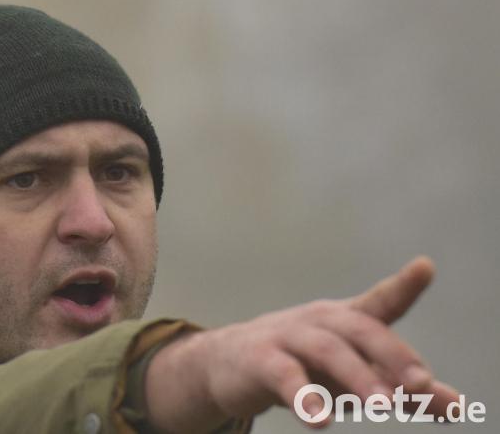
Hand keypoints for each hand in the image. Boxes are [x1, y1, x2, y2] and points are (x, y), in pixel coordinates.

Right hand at [145, 256, 459, 431]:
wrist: (228, 364)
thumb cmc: (303, 365)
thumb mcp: (352, 375)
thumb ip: (402, 388)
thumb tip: (459, 405)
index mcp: (345, 320)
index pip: (379, 301)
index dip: (403, 285)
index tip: (425, 267)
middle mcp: (319, 321)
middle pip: (360, 329)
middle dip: (393, 354)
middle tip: (421, 385)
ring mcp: (288, 337)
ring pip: (327, 351)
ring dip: (357, 377)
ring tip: (382, 408)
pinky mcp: (260, 360)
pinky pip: (284, 376)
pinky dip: (303, 395)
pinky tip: (319, 419)